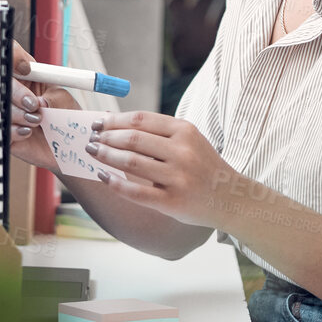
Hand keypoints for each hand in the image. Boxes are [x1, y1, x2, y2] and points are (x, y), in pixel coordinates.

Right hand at [9, 40, 80, 176]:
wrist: (70, 146)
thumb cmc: (67, 118)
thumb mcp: (63, 100)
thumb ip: (51, 96)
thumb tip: (37, 102)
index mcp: (26, 78)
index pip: (11, 59)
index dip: (13, 58)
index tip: (25, 68)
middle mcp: (14, 93)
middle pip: (1, 85)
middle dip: (17, 93)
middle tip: (33, 104)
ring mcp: (7, 113)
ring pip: (1, 108)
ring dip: (19, 114)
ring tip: (37, 120)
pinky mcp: (5, 134)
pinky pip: (2, 129)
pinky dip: (16, 130)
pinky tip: (28, 132)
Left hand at [87, 111, 239, 227]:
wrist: (230, 197)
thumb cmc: (204, 166)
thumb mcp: (190, 141)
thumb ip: (161, 133)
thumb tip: (118, 126)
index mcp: (185, 131)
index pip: (141, 120)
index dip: (114, 120)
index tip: (98, 123)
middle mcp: (183, 152)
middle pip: (133, 139)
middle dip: (106, 138)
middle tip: (91, 139)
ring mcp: (178, 178)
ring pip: (131, 163)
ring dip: (106, 156)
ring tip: (93, 153)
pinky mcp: (172, 202)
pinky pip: (136, 192)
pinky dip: (114, 183)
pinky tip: (103, 177)